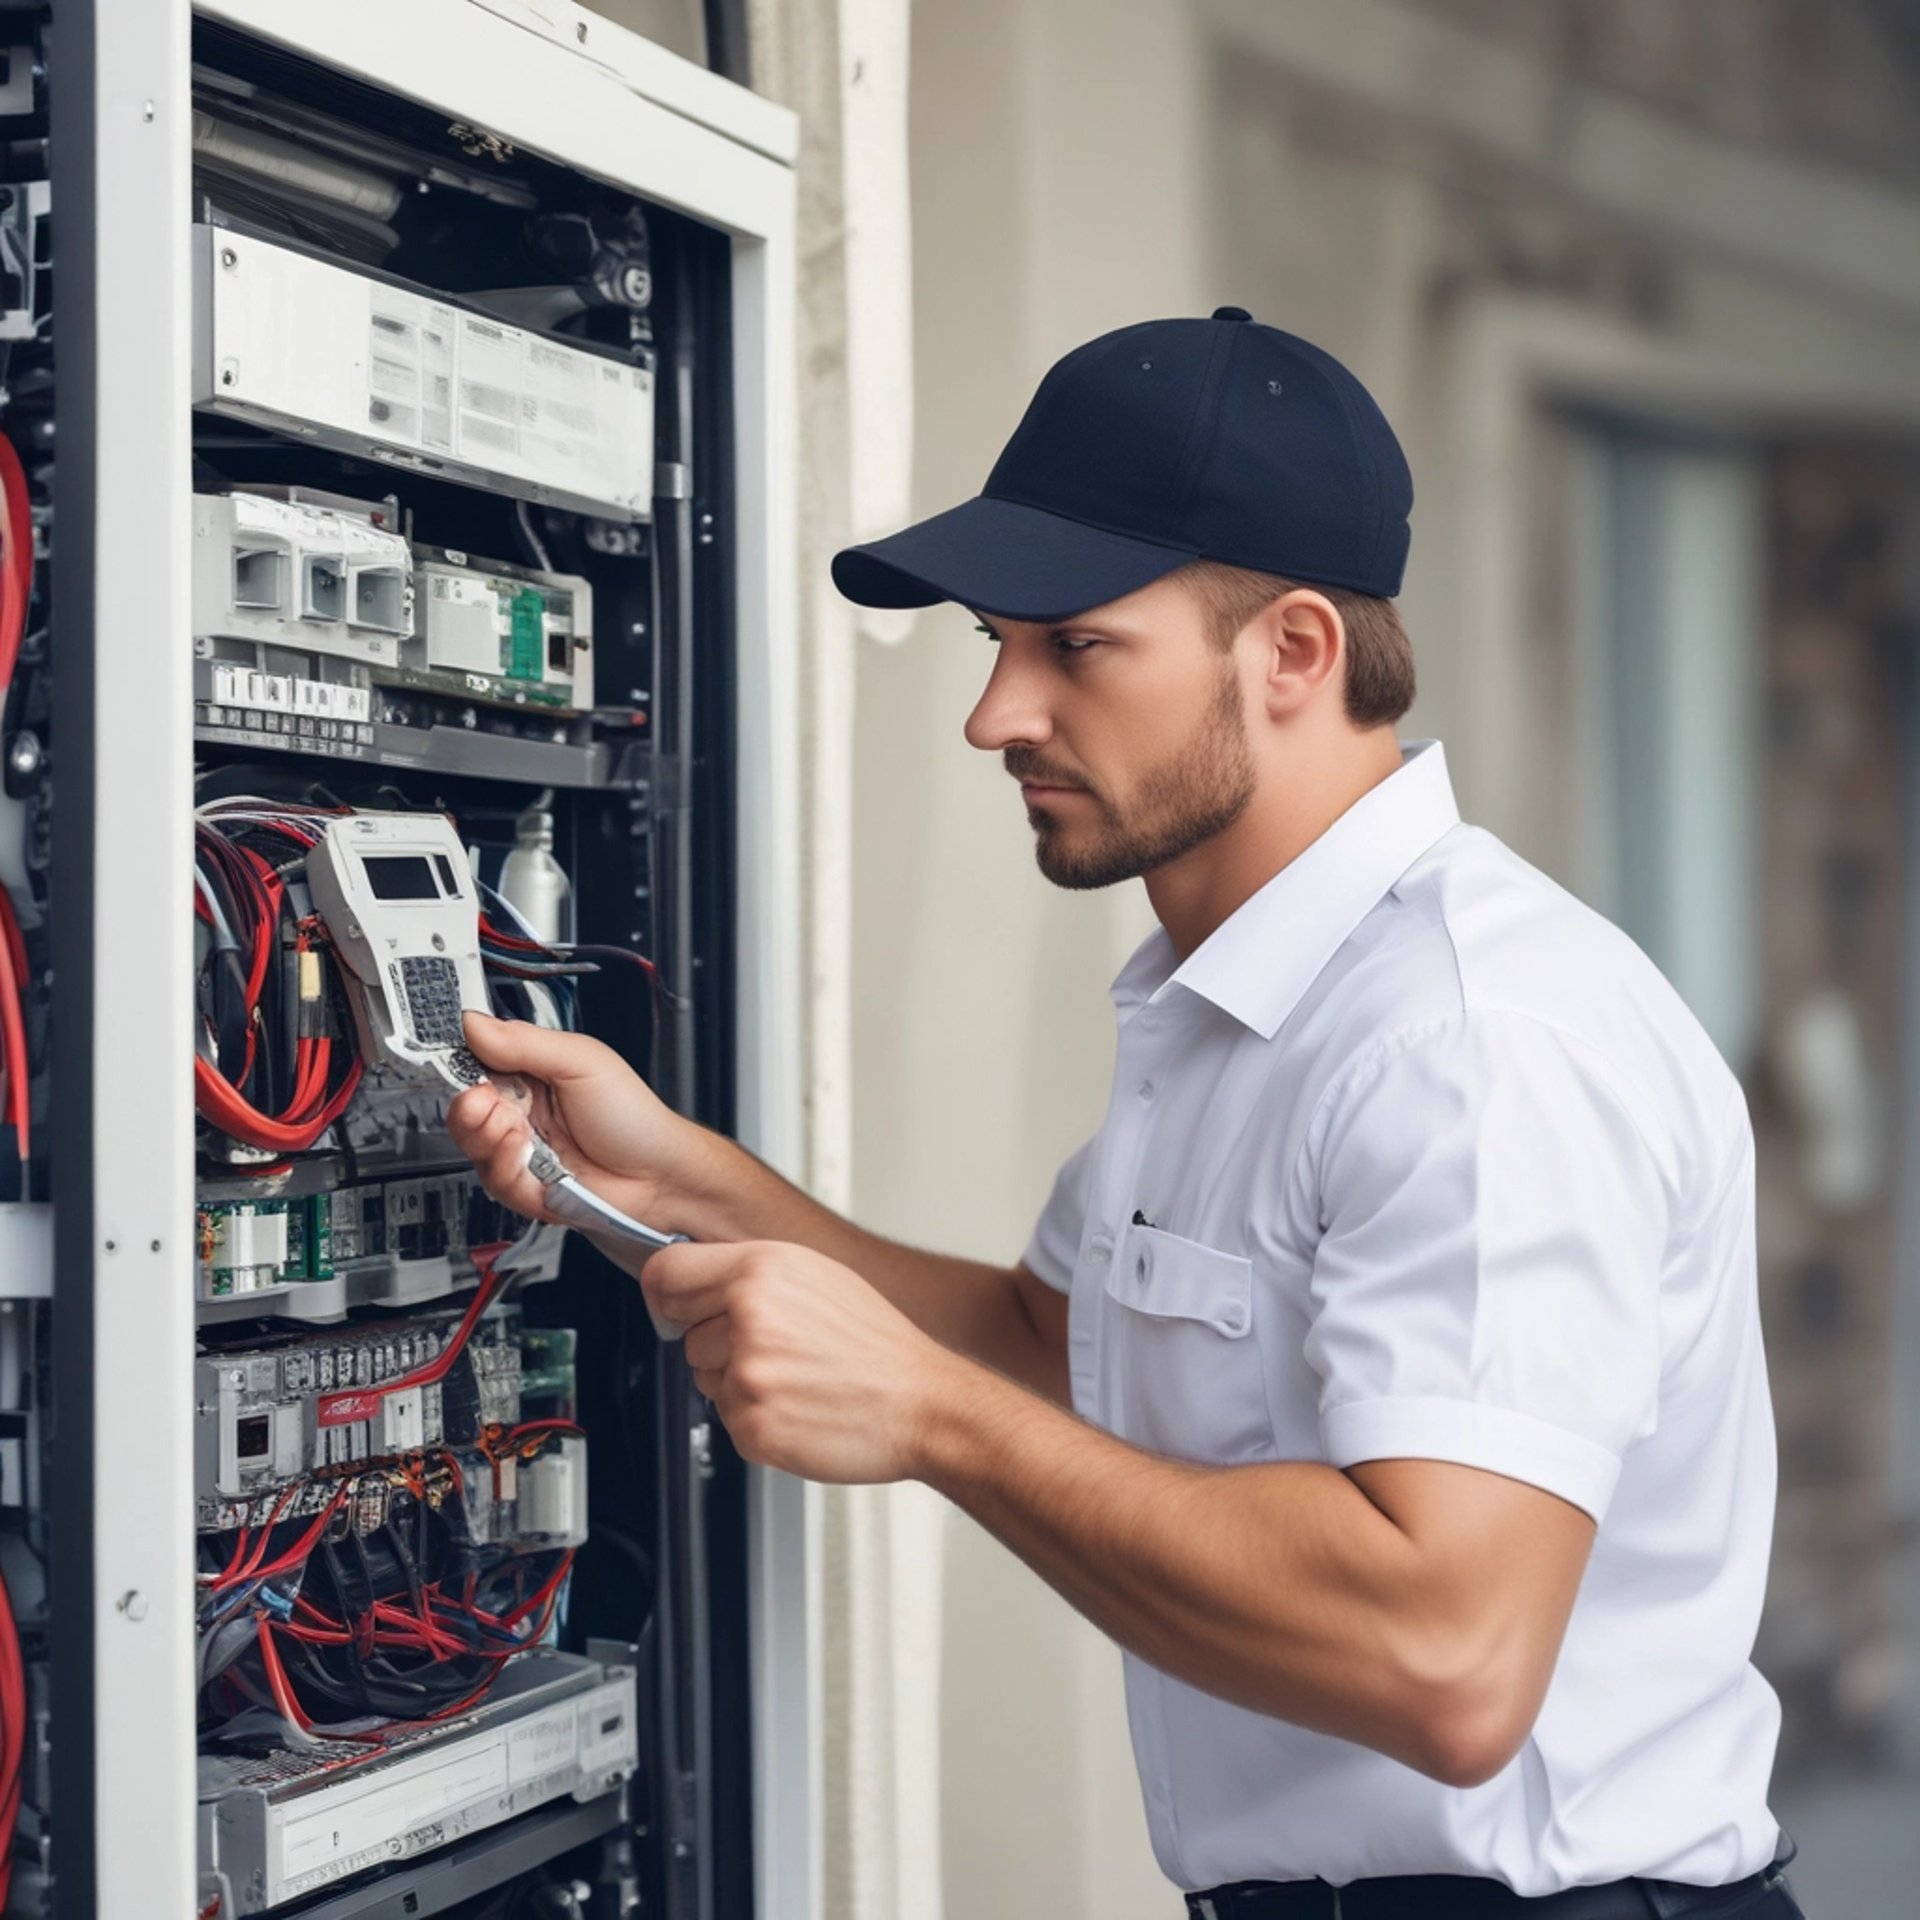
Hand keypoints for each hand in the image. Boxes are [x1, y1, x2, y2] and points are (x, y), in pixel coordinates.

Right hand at [447, 1011, 714, 1233]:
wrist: (660, 1177)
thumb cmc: (633, 1117)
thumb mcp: (581, 1062)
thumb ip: (524, 1043)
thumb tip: (474, 1022)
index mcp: (531, 1072)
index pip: (475, 1064)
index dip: (458, 1066)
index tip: (451, 1066)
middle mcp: (523, 1111)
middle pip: (464, 1110)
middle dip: (470, 1109)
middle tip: (487, 1104)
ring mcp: (523, 1151)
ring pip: (474, 1148)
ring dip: (490, 1140)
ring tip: (519, 1132)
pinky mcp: (526, 1187)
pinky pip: (495, 1182)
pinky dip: (507, 1171)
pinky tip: (529, 1160)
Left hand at [644, 1240, 963, 1484]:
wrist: (922, 1404)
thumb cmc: (877, 1343)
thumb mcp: (817, 1275)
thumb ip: (750, 1272)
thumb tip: (693, 1281)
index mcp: (762, 1271)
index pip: (666, 1273)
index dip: (670, 1292)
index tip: (677, 1304)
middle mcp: (750, 1319)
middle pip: (686, 1333)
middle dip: (719, 1342)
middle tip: (778, 1347)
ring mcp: (749, 1377)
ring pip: (703, 1378)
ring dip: (736, 1382)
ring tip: (795, 1376)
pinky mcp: (752, 1428)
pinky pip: (726, 1418)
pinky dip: (755, 1418)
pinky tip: (798, 1405)